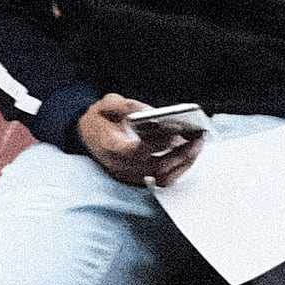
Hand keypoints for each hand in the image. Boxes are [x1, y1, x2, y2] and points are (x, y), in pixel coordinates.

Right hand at [78, 96, 199, 187]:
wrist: (86, 136)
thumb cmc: (99, 120)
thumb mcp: (107, 104)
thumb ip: (126, 105)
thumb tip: (148, 112)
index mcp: (111, 147)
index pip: (137, 151)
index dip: (158, 143)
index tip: (175, 131)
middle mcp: (121, 166)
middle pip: (156, 168)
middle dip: (181, 154)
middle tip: (198, 138)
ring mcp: (130, 176)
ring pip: (163, 178)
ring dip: (184, 164)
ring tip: (197, 145)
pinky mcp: (138, 180)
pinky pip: (163, 181)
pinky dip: (178, 169)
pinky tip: (188, 154)